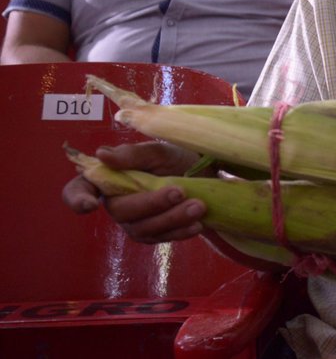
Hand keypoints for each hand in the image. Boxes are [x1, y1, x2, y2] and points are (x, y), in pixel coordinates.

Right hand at [62, 141, 206, 243]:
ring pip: (144, 228)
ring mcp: (135, 222)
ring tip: (198, 206)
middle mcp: (116, 203)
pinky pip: (162, 238)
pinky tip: (198, 223)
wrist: (205, 175)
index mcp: (109, 178)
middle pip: (121, 211)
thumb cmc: (175, 159)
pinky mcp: (154, 234)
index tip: (90, 204)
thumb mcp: (159, 151)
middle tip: (180, 191)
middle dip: (152, 203)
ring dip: (172, 218)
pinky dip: (181, 231)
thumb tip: (102, 154)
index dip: (78, 199)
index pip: (79, 190)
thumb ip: (132, 154)